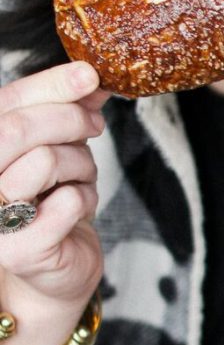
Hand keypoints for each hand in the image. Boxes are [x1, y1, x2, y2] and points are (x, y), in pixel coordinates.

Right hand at [0, 62, 108, 309]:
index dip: (50, 84)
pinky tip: (76, 207)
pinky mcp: (18, 249)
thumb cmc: (49, 203)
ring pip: (47, 160)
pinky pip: (69, 202)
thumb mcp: (57, 148)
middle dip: (70, 120)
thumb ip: (67, 112)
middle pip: (19, 128)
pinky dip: (86, 198)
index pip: (7, 102)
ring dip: (81, 164)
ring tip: (80, 177)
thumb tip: (90, 77)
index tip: (90, 74)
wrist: (53, 270)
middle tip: (94, 126)